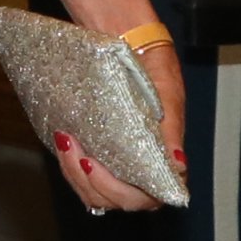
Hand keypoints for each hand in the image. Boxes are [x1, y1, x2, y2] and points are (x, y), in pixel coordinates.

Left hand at [53, 42, 186, 213]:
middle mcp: (140, 167)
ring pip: (94, 192)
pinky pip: (81, 175)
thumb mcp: (166, 89)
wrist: (131, 41)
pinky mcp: (96, 151)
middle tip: (75, 149)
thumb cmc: (154, 64)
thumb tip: (178, 165)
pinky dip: (68, 164)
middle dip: (90, 182)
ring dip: (74, 174)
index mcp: (165, 159)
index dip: (119, 191)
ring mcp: (117, 162)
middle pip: (114, 200)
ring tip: (65, 140)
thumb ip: (171, 127)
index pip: (147, 197)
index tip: (93, 163)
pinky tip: (62, 139)